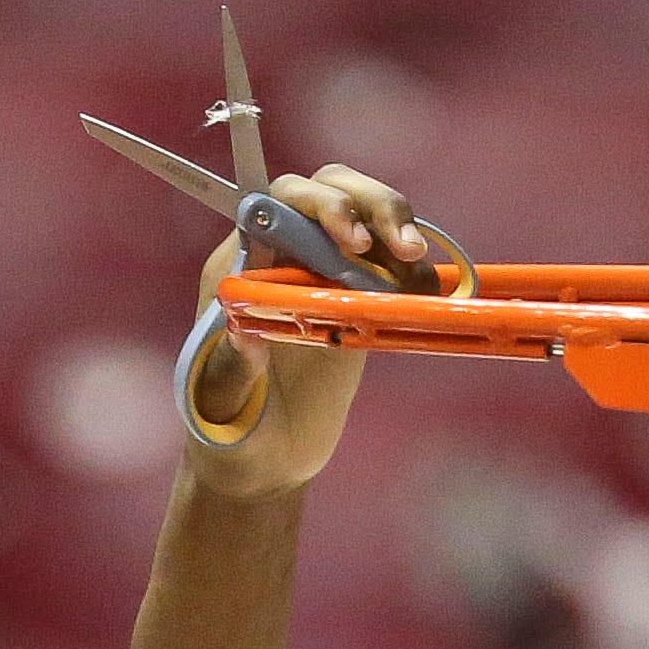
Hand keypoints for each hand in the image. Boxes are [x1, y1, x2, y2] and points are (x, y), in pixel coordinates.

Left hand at [180, 163, 424, 498]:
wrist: (260, 458)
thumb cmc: (224, 427)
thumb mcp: (222, 404)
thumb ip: (235, 370)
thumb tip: (248, 338)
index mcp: (241, 265)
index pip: (276, 203)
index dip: (316, 206)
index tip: (350, 240)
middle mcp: (282, 255)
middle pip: (327, 190)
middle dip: (368, 204)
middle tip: (400, 248)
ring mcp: (323, 272)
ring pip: (364, 212)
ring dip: (396, 222)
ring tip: (416, 264)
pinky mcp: (358, 297)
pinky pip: (391, 260)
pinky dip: (414, 266)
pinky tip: (425, 290)